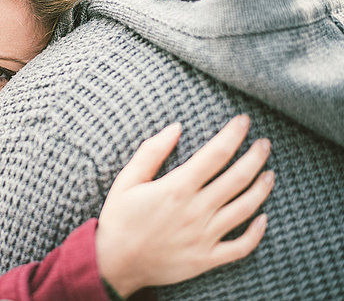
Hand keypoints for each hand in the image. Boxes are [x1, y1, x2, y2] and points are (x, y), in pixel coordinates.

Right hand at [96, 115, 273, 297]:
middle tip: (264, 143)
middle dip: (255, 156)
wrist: (114, 263)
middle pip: (237, 178)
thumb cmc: (119, 219)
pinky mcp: (206, 258)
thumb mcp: (126, 180)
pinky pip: (241, 247)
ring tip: (270, 173)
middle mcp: (196, 210)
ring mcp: (204, 236)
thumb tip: (176, 127)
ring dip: (262, 188)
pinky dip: (256, 233)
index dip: (233, 135)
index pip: (215, 154)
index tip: (243, 121)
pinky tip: (263, 218)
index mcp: (177, 188)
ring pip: (245, 208)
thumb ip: (151, 152)